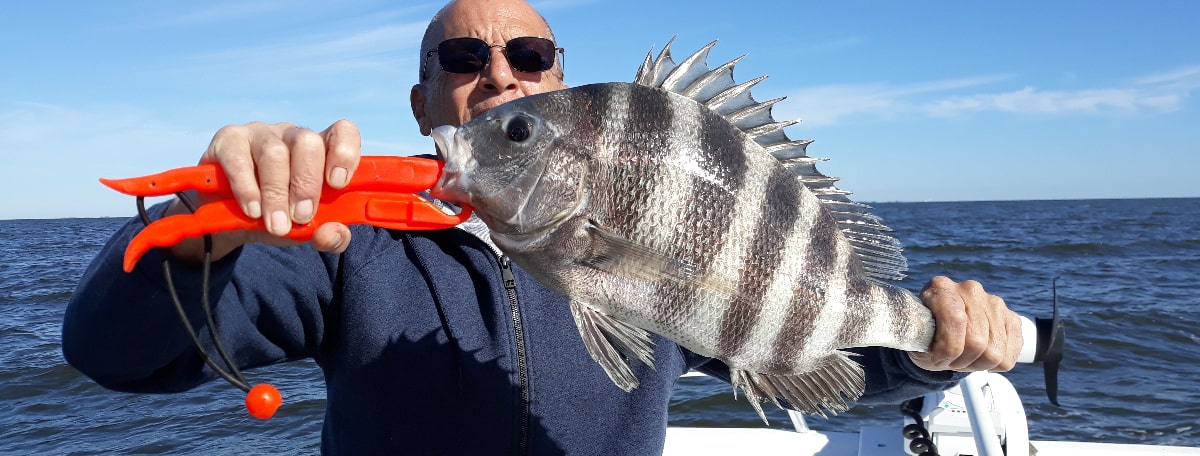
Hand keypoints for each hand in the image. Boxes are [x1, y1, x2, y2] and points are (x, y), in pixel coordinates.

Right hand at [164, 120, 361, 262]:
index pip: (342, 132)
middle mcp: (291, 135)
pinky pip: (239, 160)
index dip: (344, 153)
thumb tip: (335, 234)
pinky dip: (247, 189)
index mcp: (320, 151)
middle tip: (301, 216)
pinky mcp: (227, 140)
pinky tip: (252, 210)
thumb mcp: (304, 229)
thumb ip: (328, 235)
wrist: (225, 220)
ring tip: (276, 223)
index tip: (337, 184)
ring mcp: (259, 134)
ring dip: (277, 193)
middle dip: (306, 184)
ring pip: (274, 152)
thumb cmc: (275, 215)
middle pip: (307, 142)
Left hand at [908, 276, 1022, 372]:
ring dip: (977, 364)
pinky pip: (1009, 356)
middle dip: (961, 360)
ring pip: (994, 353)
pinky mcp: (1012, 318)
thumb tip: (934, 345)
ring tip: (964, 357)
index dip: (946, 349)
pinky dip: (994, 365)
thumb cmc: (926, 337)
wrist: (940, 334)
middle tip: (950, 360)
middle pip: (977, 341)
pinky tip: (981, 356)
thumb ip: (923, 338)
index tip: (936, 358)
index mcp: (941, 287)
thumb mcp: (915, 338)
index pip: (955, 319)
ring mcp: (994, 303)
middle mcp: (970, 290)